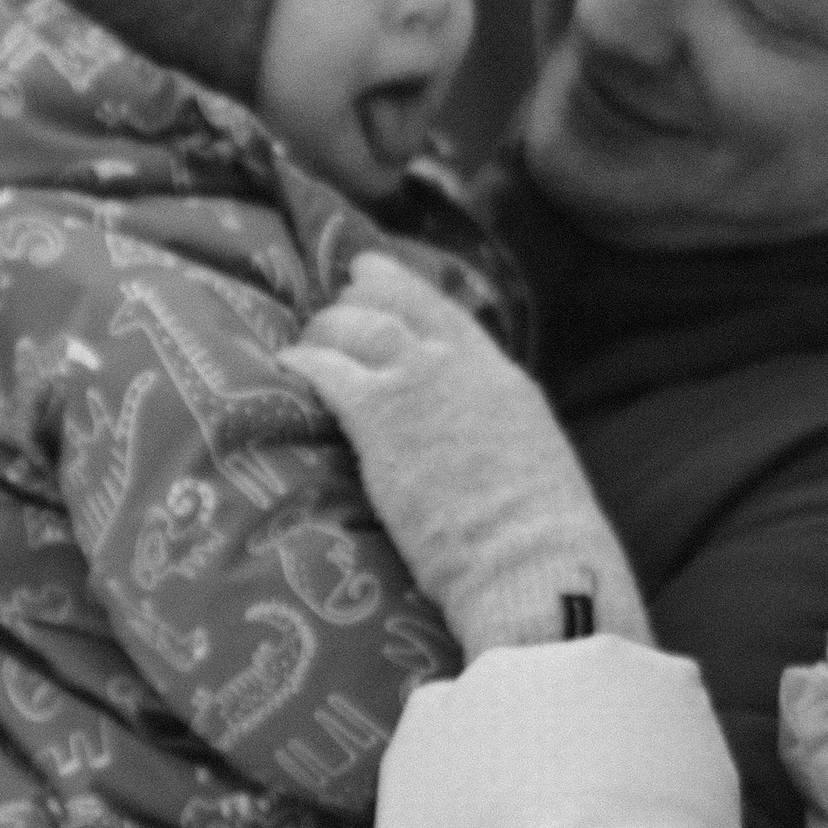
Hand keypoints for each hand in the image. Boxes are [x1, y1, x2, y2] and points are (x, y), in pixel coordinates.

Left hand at [284, 251, 650, 655]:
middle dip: (364, 293)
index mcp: (500, 378)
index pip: (447, 313)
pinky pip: (329, 371)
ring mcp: (417, 386)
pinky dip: (306, 361)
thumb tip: (481, 436)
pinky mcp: (378, 418)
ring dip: (329, 327)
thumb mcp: (531, 456)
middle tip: (340, 296)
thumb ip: (498, 428)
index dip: (406, 288)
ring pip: (360, 328)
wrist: (528, 554)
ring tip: (309, 338)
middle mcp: (458, 367)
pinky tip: (287, 363)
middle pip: (400, 305)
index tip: (378, 273)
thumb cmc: (540, 531)